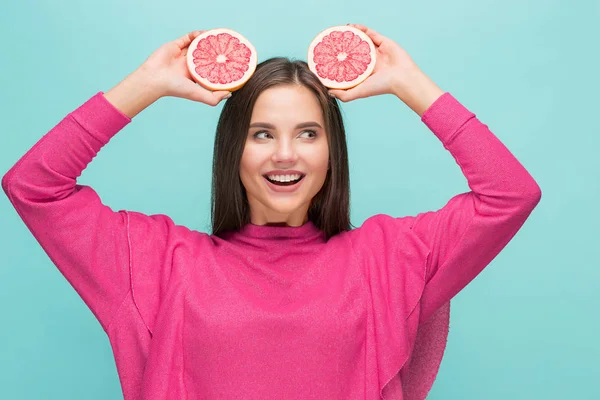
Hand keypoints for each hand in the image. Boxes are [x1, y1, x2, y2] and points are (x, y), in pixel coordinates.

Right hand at [137, 31, 231, 104]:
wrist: (155, 78)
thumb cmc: (175, 88)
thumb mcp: (198, 95)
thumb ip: (213, 98)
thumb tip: (229, 94)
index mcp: (195, 76)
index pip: (210, 68)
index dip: (220, 64)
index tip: (231, 60)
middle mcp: (189, 65)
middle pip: (206, 55)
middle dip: (215, 50)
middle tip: (227, 46)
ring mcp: (183, 54)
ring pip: (198, 44)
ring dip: (207, 40)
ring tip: (217, 37)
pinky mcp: (176, 45)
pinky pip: (188, 37)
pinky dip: (197, 34)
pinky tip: (204, 34)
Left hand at [328, 24, 443, 115]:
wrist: (402, 77)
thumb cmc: (381, 86)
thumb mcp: (359, 92)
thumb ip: (344, 95)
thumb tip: (329, 93)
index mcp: (365, 72)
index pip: (349, 64)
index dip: (339, 60)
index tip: (328, 56)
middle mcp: (370, 61)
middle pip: (354, 51)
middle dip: (345, 46)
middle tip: (333, 42)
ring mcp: (377, 51)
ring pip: (362, 40)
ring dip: (352, 35)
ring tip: (341, 31)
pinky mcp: (383, 42)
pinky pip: (370, 32)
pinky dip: (361, 29)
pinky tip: (351, 27)